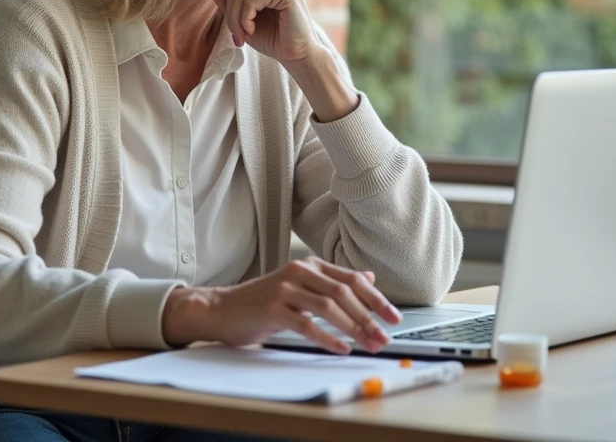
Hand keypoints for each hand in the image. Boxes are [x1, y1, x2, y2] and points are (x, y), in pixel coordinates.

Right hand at [161, 257, 402, 353]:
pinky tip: (341, 348)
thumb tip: (368, 277)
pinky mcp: (273, 308)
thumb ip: (332, 282)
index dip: (377, 299)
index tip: (394, 317)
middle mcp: (299, 272)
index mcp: (310, 266)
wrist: (222, 309)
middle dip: (369, 317)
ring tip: (369, 344)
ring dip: (354, 328)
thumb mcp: (301, 287)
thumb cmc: (262, 302)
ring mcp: (285, 289)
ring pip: (329, 306)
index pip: (352, 279)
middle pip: (344, 293)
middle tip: (385, 336)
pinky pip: (306, 324)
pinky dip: (327, 337)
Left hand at [199, 0, 318, 63]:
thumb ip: (229, 1)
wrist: (297, 56)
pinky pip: (250, 2)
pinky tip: (252, 30)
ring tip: (245, 35)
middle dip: (228, 13)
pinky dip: (245, 20)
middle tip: (236, 35)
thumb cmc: (273, 39)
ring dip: (236, 20)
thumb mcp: (244, 19)